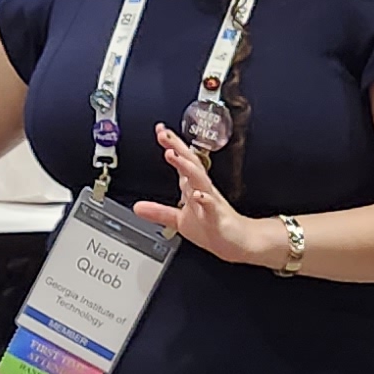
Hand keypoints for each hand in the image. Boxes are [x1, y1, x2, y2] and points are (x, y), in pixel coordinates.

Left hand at [131, 124, 285, 267]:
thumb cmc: (211, 227)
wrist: (235, 242)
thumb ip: (158, 212)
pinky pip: (211, 206)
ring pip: (200, 180)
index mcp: (194, 187)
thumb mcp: (179, 219)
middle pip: (190, 164)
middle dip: (177, 148)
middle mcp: (203, 189)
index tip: (160, 130)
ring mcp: (211, 202)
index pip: (182, 162)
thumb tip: (137, 207)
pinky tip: (197, 194)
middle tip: (164, 135)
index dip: (171, 146)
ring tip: (173, 156)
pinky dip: (205, 199)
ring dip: (187, 167)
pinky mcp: (218, 217)